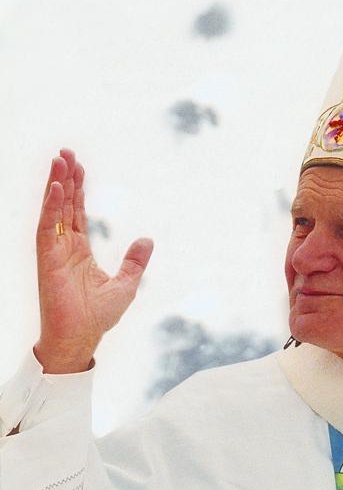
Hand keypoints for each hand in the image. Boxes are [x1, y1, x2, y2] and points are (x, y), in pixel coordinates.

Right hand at [35, 148, 153, 372]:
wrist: (81, 337)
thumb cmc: (98, 316)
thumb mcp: (126, 284)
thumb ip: (135, 261)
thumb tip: (148, 239)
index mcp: (79, 250)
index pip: (77, 212)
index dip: (77, 189)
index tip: (78, 166)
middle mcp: (64, 247)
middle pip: (64, 205)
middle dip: (65, 178)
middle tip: (66, 152)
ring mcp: (54, 252)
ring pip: (54, 210)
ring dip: (56, 185)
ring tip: (60, 160)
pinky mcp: (47, 260)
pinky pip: (47, 228)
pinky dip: (51, 207)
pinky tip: (56, 188)